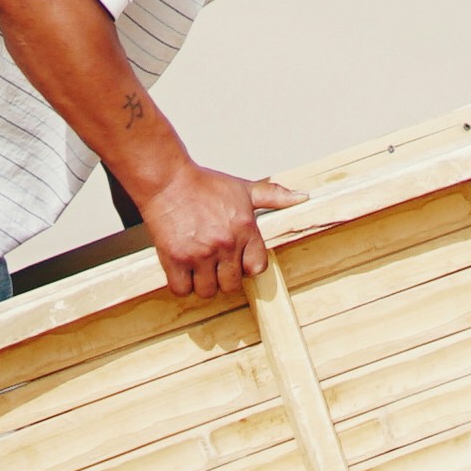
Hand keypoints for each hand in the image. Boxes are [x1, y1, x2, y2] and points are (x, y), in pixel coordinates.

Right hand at [130, 165, 301, 302]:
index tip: (237, 260)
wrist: (167, 180)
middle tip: (215, 265)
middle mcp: (225, 244)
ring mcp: (199, 253)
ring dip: (203, 284)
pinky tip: (182, 270)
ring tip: (198, 268)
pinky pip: (181, 289)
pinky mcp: (175, 258)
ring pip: (207, 291)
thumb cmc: (205, 185)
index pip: (257, 268)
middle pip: (232, 285)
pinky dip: (181, 285)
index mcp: (245, 229)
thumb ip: (274, 196)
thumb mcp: (244, 189)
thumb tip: (303, 197)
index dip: (247, 267)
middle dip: (224, 278)